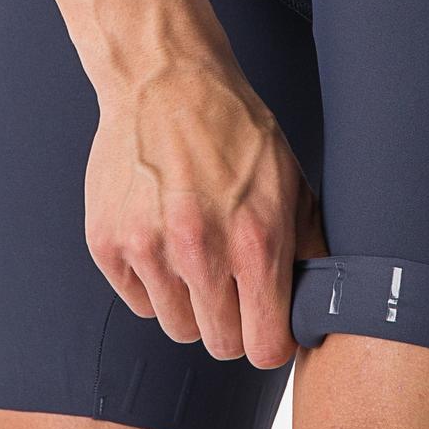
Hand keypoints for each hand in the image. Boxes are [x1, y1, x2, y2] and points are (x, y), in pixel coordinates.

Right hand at [84, 61, 324, 365]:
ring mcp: (147, 249)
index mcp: (255, 240)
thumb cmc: (237, 132)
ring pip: (177, 328)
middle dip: (234, 326)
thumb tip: (320, 302)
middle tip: (235, 292)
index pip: (264, 347)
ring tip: (200, 260)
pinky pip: (139, 301)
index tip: (269, 328)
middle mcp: (199, 251)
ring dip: (193, 307)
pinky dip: (155, 285)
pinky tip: (166, 242)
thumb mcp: (292, 181)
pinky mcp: (107, 243)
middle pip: (221, 345)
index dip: (270, 343)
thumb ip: (307, 246)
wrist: (166, 81)